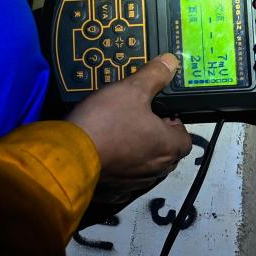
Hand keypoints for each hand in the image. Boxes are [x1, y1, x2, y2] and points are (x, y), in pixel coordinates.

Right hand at [67, 53, 192, 201]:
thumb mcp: (132, 89)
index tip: (161, 114)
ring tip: (122, 135)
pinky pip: (124, 182)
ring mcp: (134, 184)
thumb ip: (154, 76)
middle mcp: (155, 170)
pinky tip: (109, 157)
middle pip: (168, 155)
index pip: (186, 140)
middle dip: (159, 139)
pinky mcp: (113, 192)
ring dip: (140, 154)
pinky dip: (120, 170)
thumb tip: (171, 62)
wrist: (69, 154)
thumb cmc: (105, 122)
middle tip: (141, 121)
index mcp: (167, 147)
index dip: (175, 125)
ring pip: (146, 168)